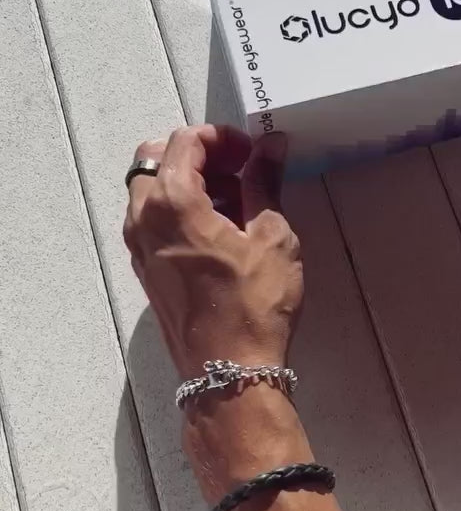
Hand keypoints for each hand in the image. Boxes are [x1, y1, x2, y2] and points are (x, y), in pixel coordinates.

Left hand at [123, 125, 302, 377]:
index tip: (251, 153)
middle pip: (157, 159)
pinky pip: (152, 220)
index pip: (185, 141)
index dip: (221, 138)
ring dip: (189, 182)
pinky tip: (220, 230)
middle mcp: (143, 219)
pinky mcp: (144, 268)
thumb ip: (265, 182)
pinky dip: (180, 209)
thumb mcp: (272, 236)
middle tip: (240, 170)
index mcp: (173, 202)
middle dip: (199, 155)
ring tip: (236, 200)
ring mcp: (138, 246)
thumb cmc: (255, 303)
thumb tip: (270, 146)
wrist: (229, 372)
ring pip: (152, 190)